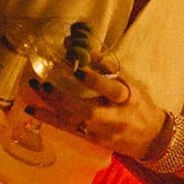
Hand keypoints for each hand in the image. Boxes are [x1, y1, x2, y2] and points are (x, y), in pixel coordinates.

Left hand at [25, 56, 166, 164]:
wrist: (151, 139)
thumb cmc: (140, 104)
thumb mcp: (131, 83)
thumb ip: (107, 66)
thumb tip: (79, 44)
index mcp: (129, 99)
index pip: (112, 89)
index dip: (96, 80)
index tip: (78, 69)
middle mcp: (116, 118)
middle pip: (89, 111)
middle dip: (65, 98)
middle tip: (45, 81)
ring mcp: (102, 132)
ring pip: (73, 121)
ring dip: (50, 105)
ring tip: (34, 87)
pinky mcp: (92, 139)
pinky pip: (67, 129)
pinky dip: (48, 118)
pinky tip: (32, 108)